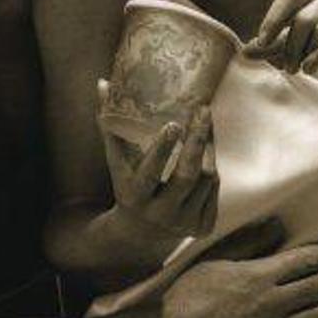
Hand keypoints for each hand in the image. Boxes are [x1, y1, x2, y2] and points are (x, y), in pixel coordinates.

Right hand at [97, 79, 218, 239]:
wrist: (139, 234)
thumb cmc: (127, 185)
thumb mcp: (117, 161)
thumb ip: (110, 125)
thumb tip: (102, 83)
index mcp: (136, 197)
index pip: (151, 173)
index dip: (162, 149)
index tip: (173, 124)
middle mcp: (160, 214)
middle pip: (187, 175)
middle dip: (197, 141)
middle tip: (202, 112)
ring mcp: (184, 223)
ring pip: (206, 179)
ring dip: (207, 152)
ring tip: (203, 130)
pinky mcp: (202, 227)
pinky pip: (215, 190)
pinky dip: (211, 170)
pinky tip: (204, 158)